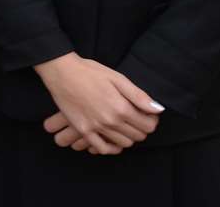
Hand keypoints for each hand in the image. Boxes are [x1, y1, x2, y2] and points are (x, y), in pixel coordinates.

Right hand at [35, 53, 162, 154]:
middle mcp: (110, 121)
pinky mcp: (83, 130)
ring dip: (128, 136)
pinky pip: (102, 148)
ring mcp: (96, 127)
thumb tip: (158, 110)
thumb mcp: (117, 78)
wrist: (62, 72)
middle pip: (138, 136)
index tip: (147, 113)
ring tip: (123, 125)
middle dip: (141, 128)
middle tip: (135, 117)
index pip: (148, 125)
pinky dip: (111, 148)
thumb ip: (139, 96)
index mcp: (121, 107)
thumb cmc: (90, 71)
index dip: (152, 120)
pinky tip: (112, 139)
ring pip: (123, 144)